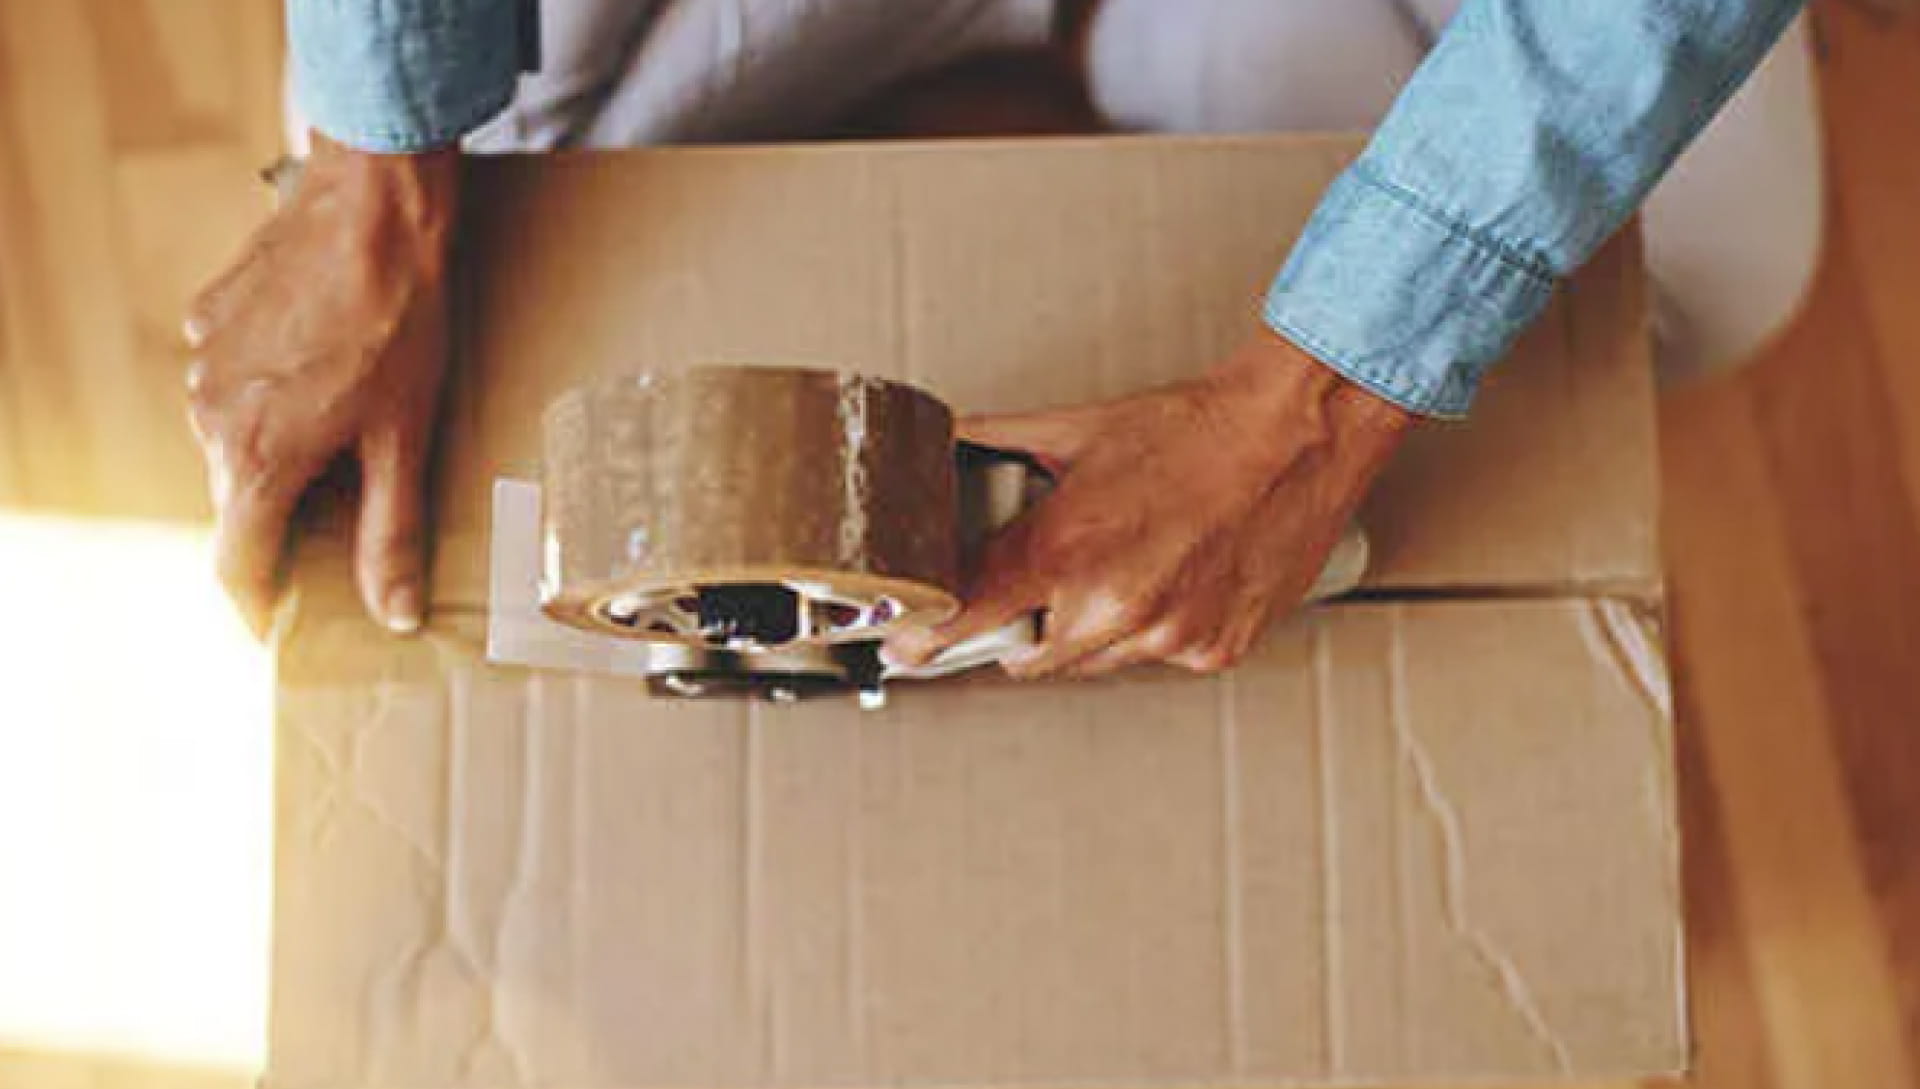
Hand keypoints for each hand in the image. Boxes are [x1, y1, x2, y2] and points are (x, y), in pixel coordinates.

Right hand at [183, 133, 458, 636]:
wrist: (375, 211)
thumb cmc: (399, 325)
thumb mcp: (406, 439)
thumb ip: (392, 533)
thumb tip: (395, 613)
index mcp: (253, 459)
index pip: (237, 566)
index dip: (259, 606)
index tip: (279, 627)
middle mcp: (208, 416)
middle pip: (236, 503)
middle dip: (280, 527)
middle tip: (335, 533)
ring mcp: (201, 363)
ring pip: (230, 440)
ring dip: (274, 454)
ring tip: (341, 439)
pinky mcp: (207, 318)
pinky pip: (230, 381)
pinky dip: (267, 394)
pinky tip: (321, 373)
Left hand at [885, 328, 1413, 677]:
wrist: (1296, 432)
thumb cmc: (1196, 428)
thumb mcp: (1075, 430)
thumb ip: (995, 447)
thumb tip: (941, 451)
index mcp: (1068, 550)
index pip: (966, 618)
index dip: (926, 636)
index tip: (906, 645)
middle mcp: (1116, 604)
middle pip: (1024, 654)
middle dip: (1018, 624)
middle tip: (1035, 579)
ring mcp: (1168, 636)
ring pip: (1090, 662)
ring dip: (1085, 628)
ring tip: (1119, 562)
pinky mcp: (1213, 650)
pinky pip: (1153, 657)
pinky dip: (1149, 629)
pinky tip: (1167, 575)